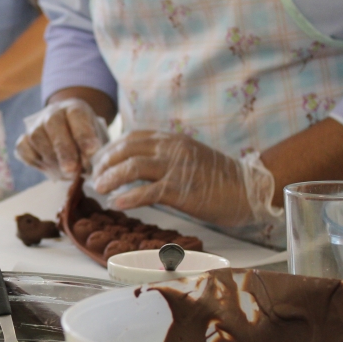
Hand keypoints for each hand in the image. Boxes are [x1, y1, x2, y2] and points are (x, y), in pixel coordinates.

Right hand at [15, 98, 107, 178]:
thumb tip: (86, 165)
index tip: (92, 151)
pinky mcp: (24, 139)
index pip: (77, 114)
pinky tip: (49, 169)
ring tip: (64, 173)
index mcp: (74, 108)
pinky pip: (23, 148)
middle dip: (63, 149)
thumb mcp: (96, 141)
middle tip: (72, 168)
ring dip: (50, 157)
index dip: (84, 133)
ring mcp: (36, 125)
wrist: (70, 138)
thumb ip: (93, 151)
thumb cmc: (86, 141)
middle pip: (53, 124)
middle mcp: (53, 113)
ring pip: (36, 137)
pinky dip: (34, 160)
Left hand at [91, 132, 280, 227]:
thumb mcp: (189, 158)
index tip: (98, 161)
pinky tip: (117, 204)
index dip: (111, 148)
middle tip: (94, 177)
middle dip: (105, 163)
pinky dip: (129, 197)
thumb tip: (137, 167)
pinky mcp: (182, 190)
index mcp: (173, 140)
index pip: (132, 137)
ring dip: (111, 178)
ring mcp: (177, 168)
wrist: (249, 190)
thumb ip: (165, 158)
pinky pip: (148, 192)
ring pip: (133, 167)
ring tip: (99, 189)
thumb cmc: (219, 179)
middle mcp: (172, 149)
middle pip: (127, 149)